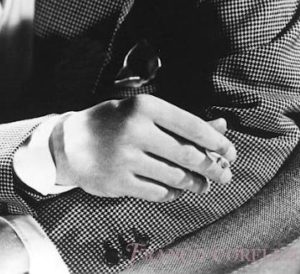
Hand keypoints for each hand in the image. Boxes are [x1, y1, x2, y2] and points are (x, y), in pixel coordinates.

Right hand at [50, 95, 235, 200]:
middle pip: (188, 154)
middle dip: (212, 167)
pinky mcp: (119, 182)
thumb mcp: (143, 113)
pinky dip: (174, 193)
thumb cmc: (113, 123)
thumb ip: (181, 121)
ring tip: (203, 184)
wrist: (68, 143)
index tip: (231, 153)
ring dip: (196, 183)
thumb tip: (223, 127)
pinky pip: (159, 192)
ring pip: (176, 177)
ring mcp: (126, 158)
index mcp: (143, 106)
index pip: (191, 125)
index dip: (216, 142)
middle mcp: (135, 130)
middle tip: (224, 174)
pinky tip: (179, 190)